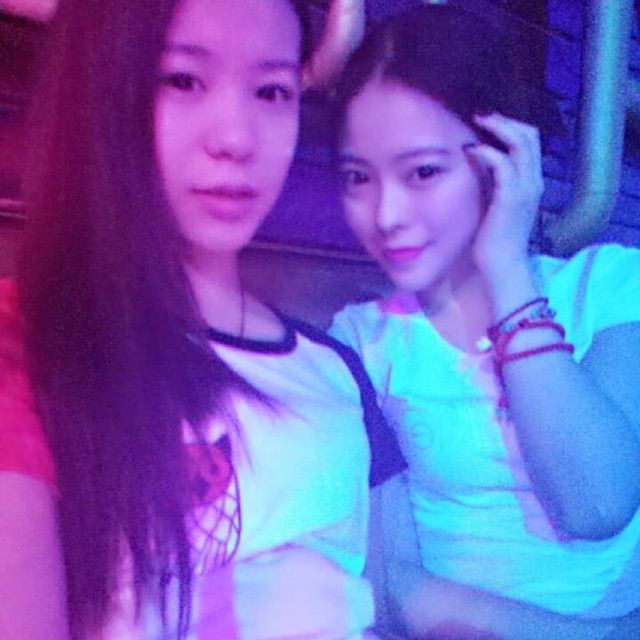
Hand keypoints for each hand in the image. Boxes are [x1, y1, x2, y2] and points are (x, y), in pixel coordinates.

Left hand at [464, 113, 543, 280]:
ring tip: (476, 122)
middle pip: (530, 135)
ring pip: (521, 143)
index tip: (488, 122)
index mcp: (531, 183)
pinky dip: (487, 151)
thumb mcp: (494, 204)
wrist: (501, 266)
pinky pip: (502, 164)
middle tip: (481, 115)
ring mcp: (524, 189)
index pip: (530, 142)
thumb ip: (491, 183)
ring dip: (497, 128)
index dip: (511, 126)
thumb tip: (474, 162)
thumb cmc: (494, 240)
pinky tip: (471, 149)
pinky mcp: (510, 198)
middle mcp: (533, 182)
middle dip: (505, 121)